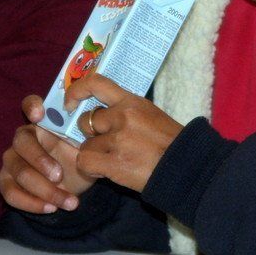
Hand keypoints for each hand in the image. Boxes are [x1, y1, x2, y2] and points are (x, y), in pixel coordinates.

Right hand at [0, 95, 95, 213]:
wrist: (79, 181)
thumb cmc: (82, 156)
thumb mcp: (89, 146)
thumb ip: (86, 136)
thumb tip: (92, 132)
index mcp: (44, 122)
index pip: (30, 104)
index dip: (32, 106)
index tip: (40, 115)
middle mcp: (24, 137)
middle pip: (22, 141)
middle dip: (40, 160)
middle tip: (60, 175)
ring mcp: (12, 159)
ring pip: (18, 171)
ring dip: (43, 189)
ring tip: (67, 201)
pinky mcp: (7, 181)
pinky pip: (10, 192)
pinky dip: (32, 203)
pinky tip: (52, 208)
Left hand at [66, 75, 183, 192]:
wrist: (185, 167)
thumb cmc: (170, 142)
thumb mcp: (150, 114)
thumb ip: (125, 110)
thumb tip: (99, 113)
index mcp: (132, 101)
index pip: (96, 83)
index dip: (76, 91)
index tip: (70, 103)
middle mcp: (123, 116)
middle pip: (85, 121)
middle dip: (91, 135)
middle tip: (107, 144)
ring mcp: (118, 139)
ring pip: (86, 145)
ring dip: (95, 154)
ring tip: (114, 160)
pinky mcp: (114, 163)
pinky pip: (85, 161)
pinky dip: (91, 168)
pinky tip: (106, 170)